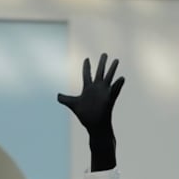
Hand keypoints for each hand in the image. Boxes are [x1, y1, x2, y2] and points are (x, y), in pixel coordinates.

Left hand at [57, 53, 123, 169]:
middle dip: (102, 63)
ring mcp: (104, 92)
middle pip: (100, 72)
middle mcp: (97, 88)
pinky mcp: (109, 98)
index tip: (86, 58)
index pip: (87, 74)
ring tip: (116, 60)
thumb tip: (57, 95)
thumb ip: (65, 99)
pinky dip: (118, 84)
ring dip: (112, 69)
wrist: (94, 125)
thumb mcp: (73, 104)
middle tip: (104, 54)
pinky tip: (121, 78)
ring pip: (109, 78)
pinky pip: (115, 90)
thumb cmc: (85, 115)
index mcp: (88, 88)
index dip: (86, 66)